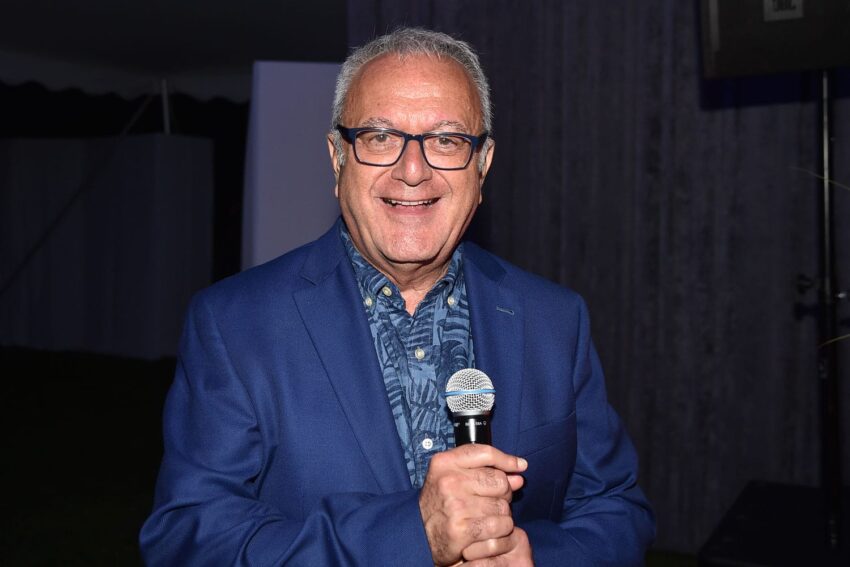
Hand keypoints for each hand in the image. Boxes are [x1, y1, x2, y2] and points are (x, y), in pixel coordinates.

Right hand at [419, 444, 526, 565]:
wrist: (417, 535)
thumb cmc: (439, 503)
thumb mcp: (451, 477)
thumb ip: (484, 472)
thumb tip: (518, 474)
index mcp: (444, 463)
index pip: (485, 452)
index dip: (507, 459)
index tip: (520, 466)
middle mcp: (449, 481)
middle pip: (499, 480)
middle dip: (503, 492)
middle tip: (491, 501)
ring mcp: (455, 505)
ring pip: (503, 505)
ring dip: (502, 514)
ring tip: (487, 517)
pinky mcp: (462, 529)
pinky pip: (500, 525)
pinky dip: (502, 530)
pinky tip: (491, 531)